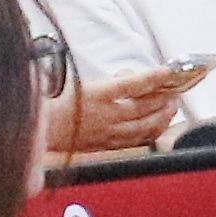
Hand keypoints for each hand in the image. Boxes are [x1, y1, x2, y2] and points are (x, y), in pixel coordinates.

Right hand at [63, 63, 196, 156]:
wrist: (40, 128)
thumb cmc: (53, 103)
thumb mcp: (79, 83)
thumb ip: (107, 82)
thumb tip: (126, 76)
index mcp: (96, 95)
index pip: (132, 85)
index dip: (153, 78)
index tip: (167, 72)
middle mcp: (105, 116)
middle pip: (144, 108)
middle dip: (163, 98)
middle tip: (175, 90)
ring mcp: (107, 133)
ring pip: (143, 127)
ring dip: (161, 117)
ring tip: (170, 108)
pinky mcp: (106, 145)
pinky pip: (134, 141)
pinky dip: (149, 133)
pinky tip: (155, 129)